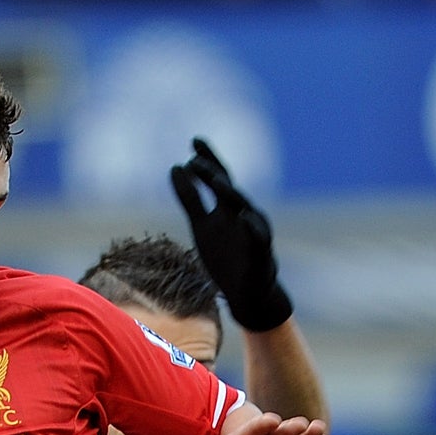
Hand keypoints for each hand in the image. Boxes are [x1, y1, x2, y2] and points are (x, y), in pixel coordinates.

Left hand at [170, 138, 292, 332]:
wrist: (247, 294)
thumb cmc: (226, 256)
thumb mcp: (201, 225)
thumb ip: (190, 197)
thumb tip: (174, 166)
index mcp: (228, 208)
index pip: (218, 177)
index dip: (207, 160)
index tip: (194, 140)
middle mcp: (243, 215)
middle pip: (229, 190)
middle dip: (214, 175)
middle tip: (195, 162)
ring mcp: (254, 234)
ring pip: (245, 210)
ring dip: (231, 195)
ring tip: (216, 181)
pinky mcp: (261, 256)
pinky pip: (258, 240)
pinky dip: (253, 229)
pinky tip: (245, 219)